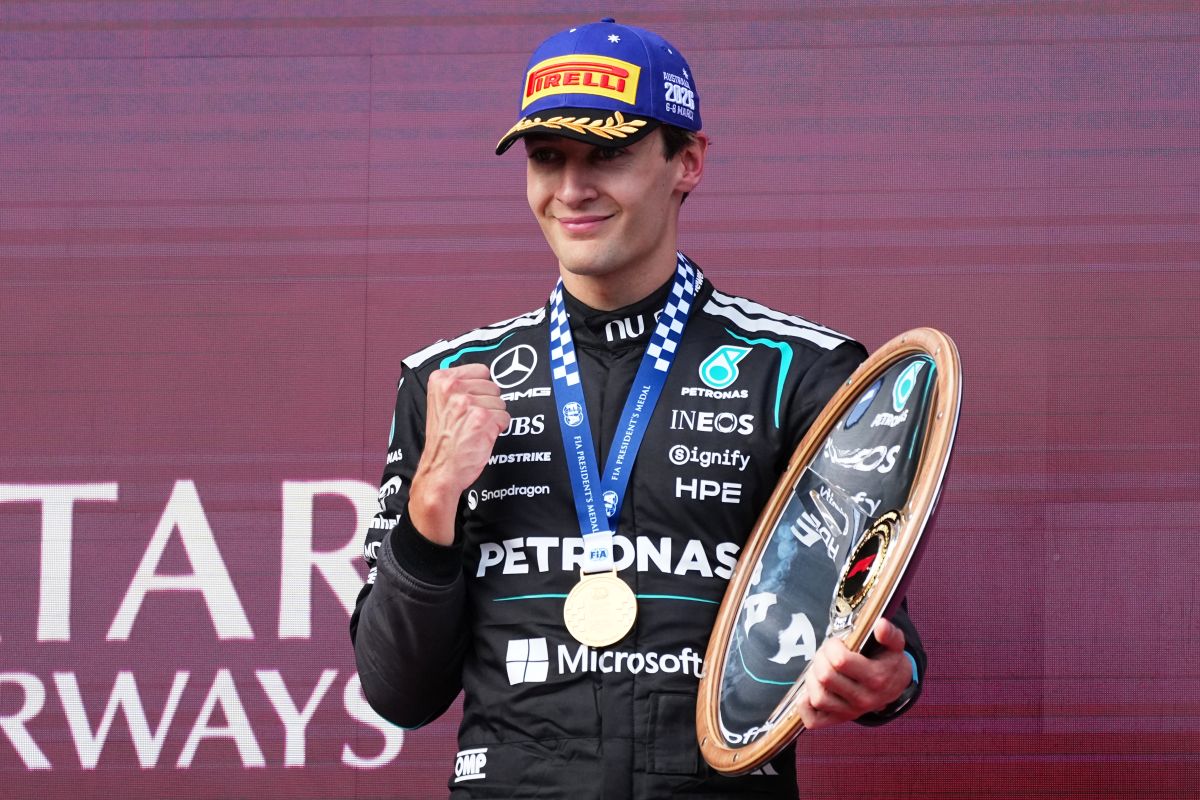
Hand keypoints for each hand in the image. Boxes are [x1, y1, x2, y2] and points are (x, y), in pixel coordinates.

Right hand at [408, 364, 508, 544]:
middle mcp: (453, 388)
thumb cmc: (443, 441)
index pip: (481, 370)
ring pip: (500, 403)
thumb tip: (486, 376)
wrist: (440, 470)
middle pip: (493, 386)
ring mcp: (468, 402)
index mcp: (441, 380)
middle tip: (470, 420)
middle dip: (487, 404)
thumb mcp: (441, 403)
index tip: (469, 402)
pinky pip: (505, 418)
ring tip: (473, 429)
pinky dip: (498, 429)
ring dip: (492, 417)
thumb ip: (460, 386)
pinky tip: (480, 436)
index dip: (480, 389)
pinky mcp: (483, 418)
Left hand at [797, 617, 912, 729]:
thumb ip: (889, 634)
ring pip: (818, 697)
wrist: (894, 686)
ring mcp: (850, 712)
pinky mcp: (839, 720)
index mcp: (876, 678)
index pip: (840, 661)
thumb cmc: (888, 661)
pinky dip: (805, 705)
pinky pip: (813, 720)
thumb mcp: (895, 645)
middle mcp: (864, 699)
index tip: (838, 643)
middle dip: (820, 658)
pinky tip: (812, 689)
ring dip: (812, 678)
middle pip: (826, 677)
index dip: (833, 646)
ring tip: (820, 668)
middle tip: (826, 653)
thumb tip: (880, 624)